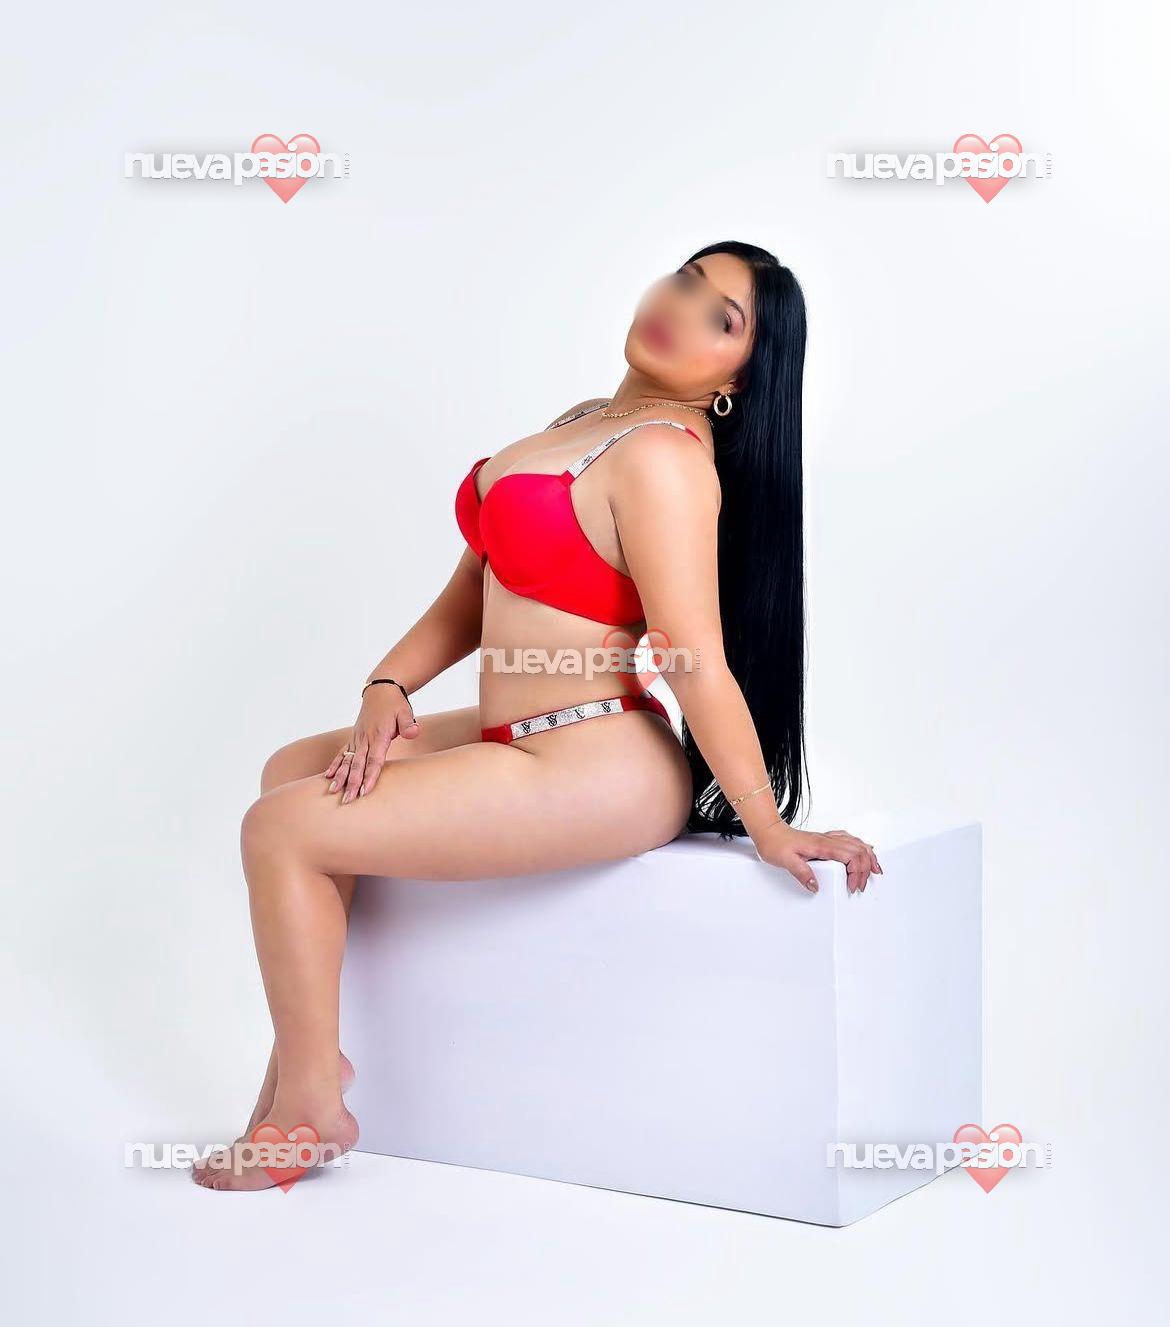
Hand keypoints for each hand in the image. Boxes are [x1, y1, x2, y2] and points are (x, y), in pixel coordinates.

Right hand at [324, 685, 420, 803]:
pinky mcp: (354, 737)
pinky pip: (342, 753)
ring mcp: (357, 738)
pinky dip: (335, 765)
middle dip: (352, 783)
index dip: (370, 775)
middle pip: (358, 764)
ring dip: (340, 776)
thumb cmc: (395, 704)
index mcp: (379, 734)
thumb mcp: (406, 712)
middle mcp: (365, 738)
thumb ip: (408, 724)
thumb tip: (413, 732)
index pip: (374, 760)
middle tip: (348, 799)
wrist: (381, 690)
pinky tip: (328, 776)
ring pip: (347, 760)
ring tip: (333, 791)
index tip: (365, 790)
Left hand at [754, 822, 882, 894]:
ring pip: (857, 843)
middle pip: (859, 850)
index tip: (852, 886)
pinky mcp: (825, 839)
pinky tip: (864, 852)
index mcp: (821, 846)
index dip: (857, 872)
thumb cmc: (775, 844)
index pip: (850, 856)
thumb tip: (815, 886)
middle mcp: (828, 840)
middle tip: (861, 886)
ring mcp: (828, 838)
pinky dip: (861, 847)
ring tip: (875, 870)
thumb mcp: (785, 861)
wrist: (768, 831)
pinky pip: (849, 840)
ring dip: (868, 856)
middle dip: (866, 869)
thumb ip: (801, 873)